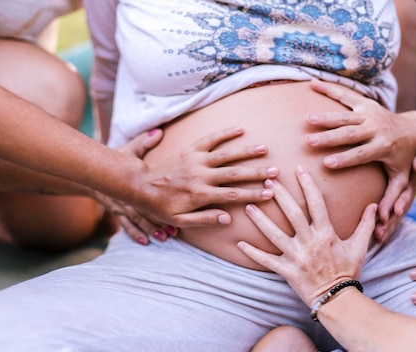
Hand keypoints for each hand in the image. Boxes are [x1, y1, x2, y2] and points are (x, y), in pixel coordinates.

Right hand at [93, 129, 172, 244]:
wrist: (93, 172)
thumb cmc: (116, 161)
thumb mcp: (127, 151)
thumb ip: (143, 143)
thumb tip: (158, 132)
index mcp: (130, 181)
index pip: (146, 192)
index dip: (160, 201)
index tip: (176, 208)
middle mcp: (126, 196)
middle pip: (143, 210)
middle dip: (158, 221)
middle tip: (174, 231)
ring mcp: (120, 206)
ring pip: (136, 221)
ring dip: (150, 230)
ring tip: (164, 238)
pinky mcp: (116, 213)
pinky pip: (125, 225)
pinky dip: (135, 234)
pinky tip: (144, 242)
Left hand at [130, 126, 278, 228]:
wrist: (139, 185)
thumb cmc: (159, 206)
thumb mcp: (179, 220)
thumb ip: (204, 220)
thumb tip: (227, 219)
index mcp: (200, 194)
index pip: (232, 196)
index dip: (253, 194)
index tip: (270, 194)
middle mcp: (201, 175)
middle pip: (234, 173)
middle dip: (257, 173)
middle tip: (275, 172)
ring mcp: (196, 160)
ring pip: (226, 154)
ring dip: (246, 151)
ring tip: (265, 148)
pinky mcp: (190, 150)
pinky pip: (210, 139)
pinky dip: (225, 133)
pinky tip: (240, 129)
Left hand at [237, 165, 377, 306]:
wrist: (338, 299)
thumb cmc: (348, 271)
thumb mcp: (360, 247)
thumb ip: (365, 225)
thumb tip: (374, 205)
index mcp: (327, 234)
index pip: (316, 204)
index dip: (308, 185)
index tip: (299, 169)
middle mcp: (310, 243)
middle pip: (292, 215)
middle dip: (279, 196)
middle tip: (266, 180)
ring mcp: (297, 257)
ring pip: (275, 235)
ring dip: (260, 220)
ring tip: (248, 205)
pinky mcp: (287, 271)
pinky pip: (267, 261)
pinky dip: (253, 252)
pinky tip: (239, 243)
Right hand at [306, 79, 415, 221]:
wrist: (412, 129)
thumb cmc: (402, 158)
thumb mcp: (400, 177)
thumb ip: (393, 196)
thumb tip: (386, 218)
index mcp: (382, 147)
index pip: (361, 154)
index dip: (345, 159)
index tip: (327, 163)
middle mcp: (375, 129)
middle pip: (350, 134)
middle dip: (329, 138)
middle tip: (309, 142)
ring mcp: (369, 114)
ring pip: (344, 116)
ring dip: (325, 117)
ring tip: (306, 120)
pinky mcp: (364, 103)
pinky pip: (344, 95)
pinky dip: (328, 88)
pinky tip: (311, 84)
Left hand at [374, 154, 415, 241]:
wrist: (413, 174)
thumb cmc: (412, 165)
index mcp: (409, 189)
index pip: (405, 197)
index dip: (401, 203)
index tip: (396, 210)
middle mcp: (405, 202)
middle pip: (398, 214)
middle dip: (390, 222)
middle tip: (380, 229)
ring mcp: (399, 209)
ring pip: (393, 221)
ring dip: (386, 229)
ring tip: (377, 237)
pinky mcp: (393, 214)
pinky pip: (389, 223)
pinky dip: (384, 232)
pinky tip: (375, 240)